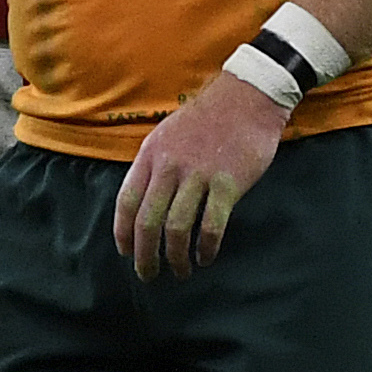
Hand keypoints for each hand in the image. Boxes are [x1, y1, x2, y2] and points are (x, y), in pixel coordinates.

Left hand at [112, 71, 290, 276]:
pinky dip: (206, 247)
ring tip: (180, 271)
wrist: (248, 97)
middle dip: (145, 255)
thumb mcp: (167, 134)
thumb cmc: (208, 117)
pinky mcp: (227, 184)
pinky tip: (206, 257)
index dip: (123, 232)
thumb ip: (155, 165)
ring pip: (177, 228)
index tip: (126, 252)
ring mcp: (199, 176)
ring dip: (176, 257)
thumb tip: (144, 200)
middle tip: (148, 274)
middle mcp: (170, 167)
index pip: (126, 201)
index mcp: (151, 155)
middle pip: (148, 221)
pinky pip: (211, 225)